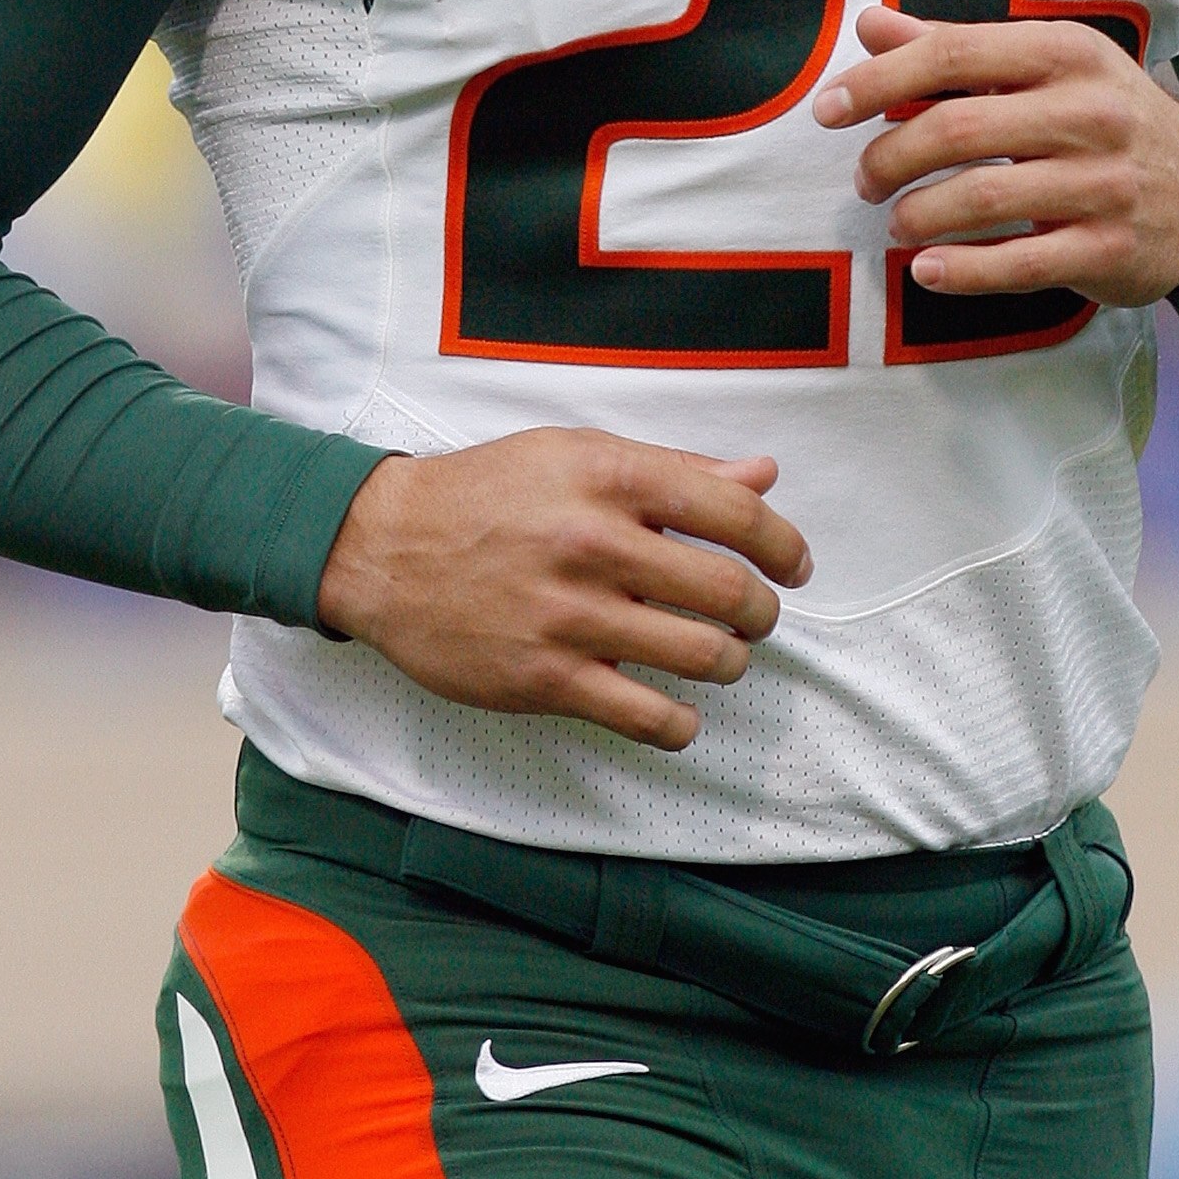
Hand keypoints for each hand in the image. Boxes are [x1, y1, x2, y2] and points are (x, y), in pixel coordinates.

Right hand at [315, 430, 810, 751]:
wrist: (384, 548)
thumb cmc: (487, 494)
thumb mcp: (575, 455)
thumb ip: (673, 469)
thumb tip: (763, 474)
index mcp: (608, 477)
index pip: (732, 510)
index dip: (783, 544)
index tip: (794, 565)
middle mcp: (593, 543)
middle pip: (727, 590)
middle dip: (761, 612)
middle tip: (755, 618)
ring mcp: (568, 616)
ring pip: (699, 656)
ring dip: (728, 663)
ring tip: (719, 657)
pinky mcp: (543, 678)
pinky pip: (644, 716)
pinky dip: (681, 722)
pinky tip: (680, 712)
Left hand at [812, 6, 1178, 308]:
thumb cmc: (1105, 119)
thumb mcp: (1046, 68)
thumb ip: (955, 51)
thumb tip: (870, 25)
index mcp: (1067, 53)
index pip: (954, 54)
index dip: (879, 80)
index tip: (828, 110)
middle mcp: (1090, 112)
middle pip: (957, 129)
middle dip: (890, 158)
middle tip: (865, 181)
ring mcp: (1104, 184)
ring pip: (983, 198)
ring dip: (918, 215)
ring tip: (897, 222)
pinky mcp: (1110, 250)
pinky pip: (1020, 265)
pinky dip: (962, 272)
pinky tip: (927, 271)